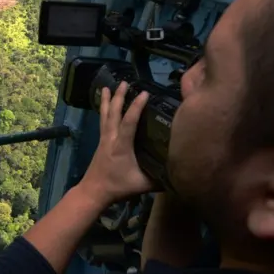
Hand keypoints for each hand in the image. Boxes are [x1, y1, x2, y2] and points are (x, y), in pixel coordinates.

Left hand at [78, 81, 154, 206]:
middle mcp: (111, 138)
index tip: (144, 93)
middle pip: (114, 113)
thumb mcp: (142, 185)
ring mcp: (104, 139)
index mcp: (121, 146)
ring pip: (105, 115)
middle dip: (119, 96)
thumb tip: (180, 170)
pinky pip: (103, 121)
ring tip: (108, 86)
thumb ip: (160, 178)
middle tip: (124, 82)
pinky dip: (104, 110)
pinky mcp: (101, 142)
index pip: (129, 122)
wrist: (93, 192)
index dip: (136, 106)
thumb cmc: (118, 187)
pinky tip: (104, 104)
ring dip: (108, 100)